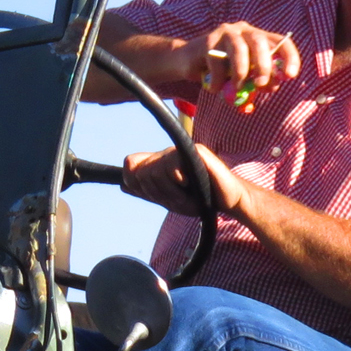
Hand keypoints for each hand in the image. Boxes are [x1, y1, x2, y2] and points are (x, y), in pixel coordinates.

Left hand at [122, 143, 247, 217]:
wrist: (228, 200)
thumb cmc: (200, 199)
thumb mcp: (169, 199)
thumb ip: (148, 192)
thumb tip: (123, 185)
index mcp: (160, 161)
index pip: (130, 163)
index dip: (133, 181)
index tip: (153, 194)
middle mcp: (168, 153)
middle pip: (140, 172)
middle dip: (157, 194)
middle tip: (177, 199)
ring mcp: (181, 150)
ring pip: (154, 172)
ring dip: (170, 193)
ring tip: (187, 196)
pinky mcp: (195, 150)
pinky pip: (171, 168)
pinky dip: (179, 185)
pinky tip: (192, 186)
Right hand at [183, 21, 300, 105]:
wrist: (187, 62)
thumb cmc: (220, 71)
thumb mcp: (243, 77)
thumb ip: (257, 81)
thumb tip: (272, 86)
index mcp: (257, 37)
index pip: (280, 42)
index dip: (289, 57)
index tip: (290, 76)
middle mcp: (244, 30)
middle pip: (259, 42)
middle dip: (263, 65)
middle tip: (261, 85)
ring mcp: (225, 33)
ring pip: (238, 49)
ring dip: (240, 72)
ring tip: (236, 90)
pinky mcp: (207, 40)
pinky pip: (216, 62)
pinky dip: (218, 80)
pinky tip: (215, 88)